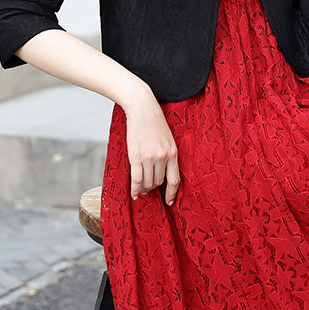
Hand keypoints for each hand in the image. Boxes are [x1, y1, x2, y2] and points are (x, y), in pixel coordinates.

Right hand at [122, 85, 179, 205]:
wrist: (142, 108)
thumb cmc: (154, 122)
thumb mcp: (167, 138)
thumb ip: (167, 154)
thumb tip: (162, 171)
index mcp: (173, 152)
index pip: (174, 180)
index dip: (171, 193)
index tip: (168, 202)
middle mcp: (163, 157)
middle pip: (159, 182)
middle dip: (154, 188)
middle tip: (149, 189)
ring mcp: (149, 157)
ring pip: (148, 183)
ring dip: (145, 188)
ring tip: (142, 189)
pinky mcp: (136, 156)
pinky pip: (136, 179)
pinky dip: (135, 189)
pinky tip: (134, 194)